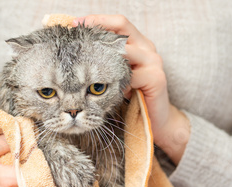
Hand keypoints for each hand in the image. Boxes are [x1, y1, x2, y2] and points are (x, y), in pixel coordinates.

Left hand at [73, 15, 189, 164]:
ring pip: (124, 49)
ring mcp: (154, 62)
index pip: (117, 23)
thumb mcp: (118, 75)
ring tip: (88, 65)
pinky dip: (118, 83)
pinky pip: (131, 75)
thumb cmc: (133, 97)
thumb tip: (78, 47)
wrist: (156, 120)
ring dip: (104, 57)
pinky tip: (112, 91)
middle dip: (96, 30)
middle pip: (122, 26)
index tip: (74, 24)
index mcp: (139, 43)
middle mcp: (148, 48)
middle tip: (75, 37)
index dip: (96, 20)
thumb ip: (107, 60)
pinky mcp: (156, 78)